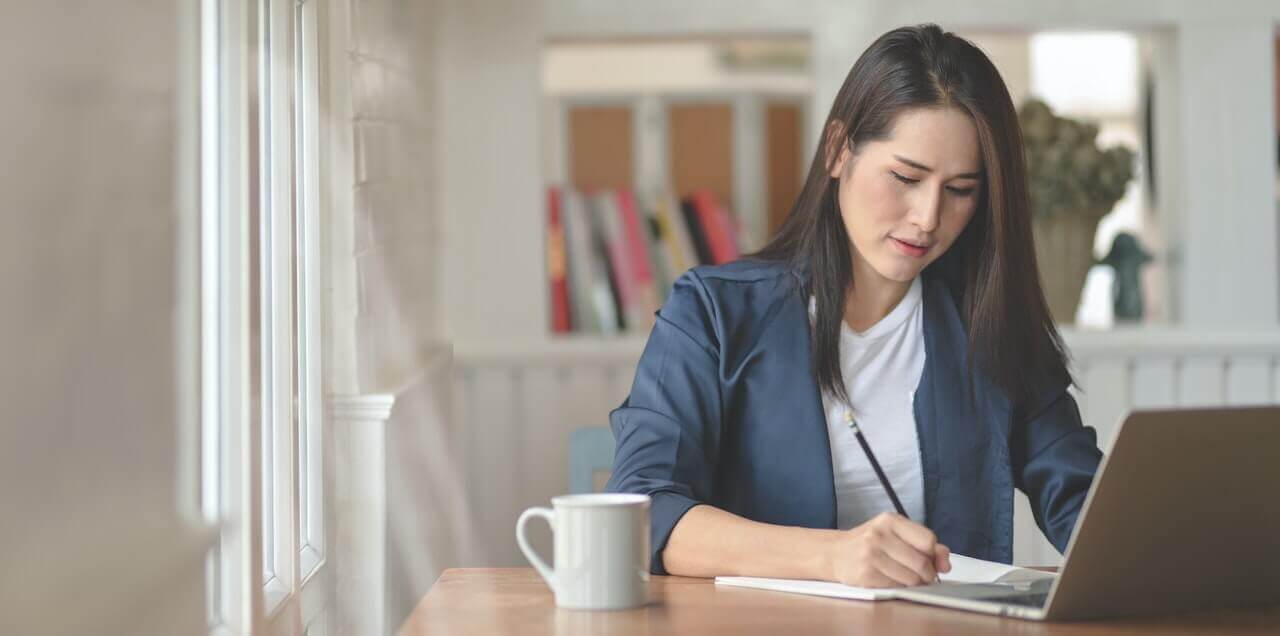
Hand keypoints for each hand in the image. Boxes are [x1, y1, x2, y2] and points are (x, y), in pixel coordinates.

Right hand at [826, 512, 951, 586]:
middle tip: (923, 576)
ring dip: (915, 583)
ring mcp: (870, 555)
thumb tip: (945, 563)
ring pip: (911, 578)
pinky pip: (896, 587)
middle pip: (921, 562)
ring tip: (907, 578)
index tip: (929, 559)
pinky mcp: (865, 574)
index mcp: (890, 520)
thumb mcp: (895, 534)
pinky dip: (900, 588)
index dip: (933, 554)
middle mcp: (879, 534)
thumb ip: (924, 544)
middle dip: (927, 574)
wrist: (835, 553)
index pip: (927, 540)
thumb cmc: (870, 543)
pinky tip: (892, 580)